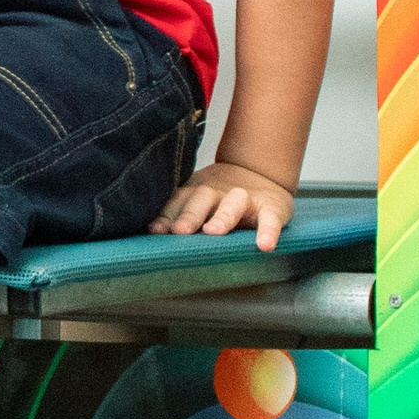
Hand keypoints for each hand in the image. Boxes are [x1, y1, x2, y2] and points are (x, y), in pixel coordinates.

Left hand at [153, 161, 295, 251]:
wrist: (259, 173)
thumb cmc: (218, 200)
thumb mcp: (197, 204)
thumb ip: (176, 216)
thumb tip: (148, 235)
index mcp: (195, 194)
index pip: (178, 203)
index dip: (166, 216)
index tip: (154, 231)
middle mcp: (217, 194)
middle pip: (202, 200)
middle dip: (190, 215)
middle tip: (180, 231)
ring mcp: (245, 199)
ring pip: (233, 204)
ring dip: (223, 217)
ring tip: (214, 231)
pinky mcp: (271, 207)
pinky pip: (270, 220)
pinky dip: (268, 232)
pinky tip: (265, 245)